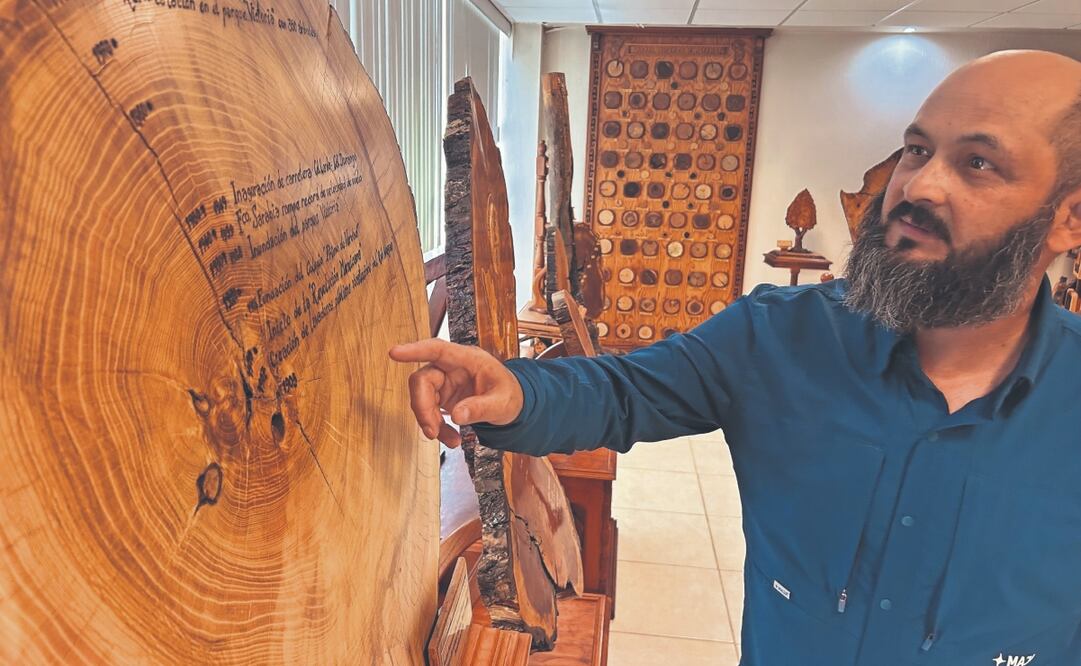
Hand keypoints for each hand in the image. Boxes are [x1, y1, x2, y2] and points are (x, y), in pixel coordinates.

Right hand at [388, 339, 523, 446]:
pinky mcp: (441, 397)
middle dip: (423, 408)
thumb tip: (456, 416)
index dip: (415, 350)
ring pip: (422, 399)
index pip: (437, 349)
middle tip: (432, 432)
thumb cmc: (509, 395)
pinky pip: (429, 412)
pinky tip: (451, 438)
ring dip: (430, 422)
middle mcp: (451, 367)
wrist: (512, 405)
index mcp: (467, 359)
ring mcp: (444, 382)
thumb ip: (481, 408)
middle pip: (423, 381)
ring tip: (452, 441)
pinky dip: (437, 428)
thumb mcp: (503, 403)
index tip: (394, 353)